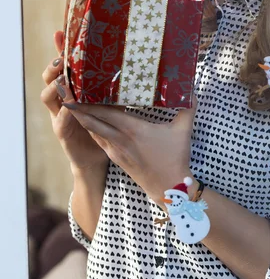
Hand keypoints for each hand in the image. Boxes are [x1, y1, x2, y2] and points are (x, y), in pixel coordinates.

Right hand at [40, 30, 108, 173]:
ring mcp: (59, 116)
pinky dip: (65, 112)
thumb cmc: (106, 125)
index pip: (63, 65)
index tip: (61, 32)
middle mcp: (62, 100)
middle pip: (48, 77)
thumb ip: (115, 84)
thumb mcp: (110, 100)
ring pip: (48, 96)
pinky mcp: (63, 132)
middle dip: (53, 65)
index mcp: (73, 89)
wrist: (96, 157)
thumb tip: (138, 63)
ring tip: (63, 77)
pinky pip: (60, 120)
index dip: (60, 49)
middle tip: (62, 57)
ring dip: (55, 86)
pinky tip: (70, 105)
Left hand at [63, 97, 197, 205]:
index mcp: (132, 129)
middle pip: (92, 121)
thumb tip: (192, 89)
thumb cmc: (175, 158)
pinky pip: (99, 140)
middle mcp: (119, 139)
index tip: (77, 89)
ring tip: (73, 104)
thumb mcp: (183, 131)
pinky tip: (89, 123)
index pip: (105, 112)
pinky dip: (92, 129)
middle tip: (67, 92)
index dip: (89, 102)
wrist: (169, 188)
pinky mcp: (116, 158)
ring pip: (93, 131)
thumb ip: (188, 107)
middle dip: (78, 107)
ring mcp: (115, 150)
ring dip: (82, 118)